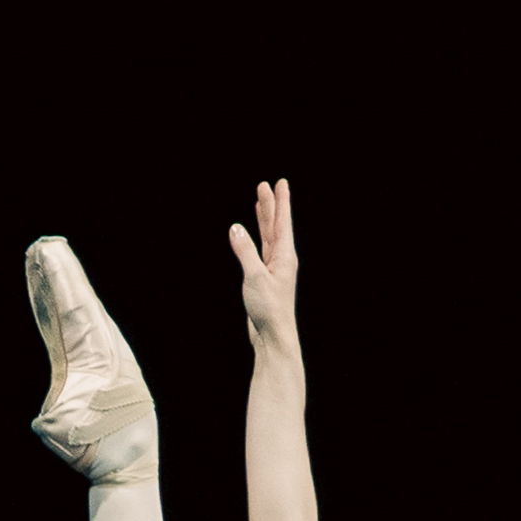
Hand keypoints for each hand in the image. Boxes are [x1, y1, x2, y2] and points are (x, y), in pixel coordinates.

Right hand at [226, 178, 300, 341]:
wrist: (272, 336)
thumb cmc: (268, 309)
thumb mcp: (254, 277)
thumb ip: (245, 251)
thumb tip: (235, 228)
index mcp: (285, 257)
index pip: (283, 223)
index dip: (281, 202)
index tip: (281, 183)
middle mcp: (281, 260)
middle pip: (275, 226)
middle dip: (270, 205)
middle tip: (266, 185)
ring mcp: (273, 269)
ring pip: (268, 238)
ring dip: (264, 220)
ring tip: (260, 202)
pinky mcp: (264, 279)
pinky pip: (260, 251)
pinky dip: (256, 238)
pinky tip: (251, 233)